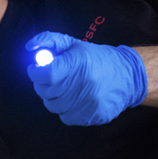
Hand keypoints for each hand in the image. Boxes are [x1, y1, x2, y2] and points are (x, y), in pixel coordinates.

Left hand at [25, 32, 147, 125]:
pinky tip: (73, 99)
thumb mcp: (73, 44)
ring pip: (53, 106)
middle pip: (46, 91)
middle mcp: (84, 84)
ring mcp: (89, 103)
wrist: (127, 76)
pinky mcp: (93, 116)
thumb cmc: (96, 59)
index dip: (35, 72)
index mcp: (78, 63)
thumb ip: (49, 41)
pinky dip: (65, 109)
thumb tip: (30, 48)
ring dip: (52, 97)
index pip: (46, 74)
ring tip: (63, 88)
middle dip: (42, 84)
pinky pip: (66, 117)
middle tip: (49, 78)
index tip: (35, 69)